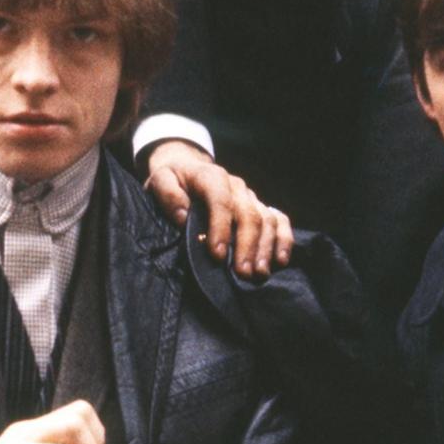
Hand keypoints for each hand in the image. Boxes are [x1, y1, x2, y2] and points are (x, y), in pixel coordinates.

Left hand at [143, 141, 293, 277]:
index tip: (217, 255)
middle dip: (246, 245)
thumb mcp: (160, 180)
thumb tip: (183, 216)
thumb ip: (168, 194)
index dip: (221, 228)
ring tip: (259, 273)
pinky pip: (280, 220)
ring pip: (267, 220)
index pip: (221, 201)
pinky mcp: (260, 206)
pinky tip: (280, 261)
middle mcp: (236, 186)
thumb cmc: (173, 181)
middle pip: (249, 214)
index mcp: (212, 176)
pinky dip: (284, 239)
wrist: (187, 169)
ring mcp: (251, 196)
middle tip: (242, 272)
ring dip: (265, 248)